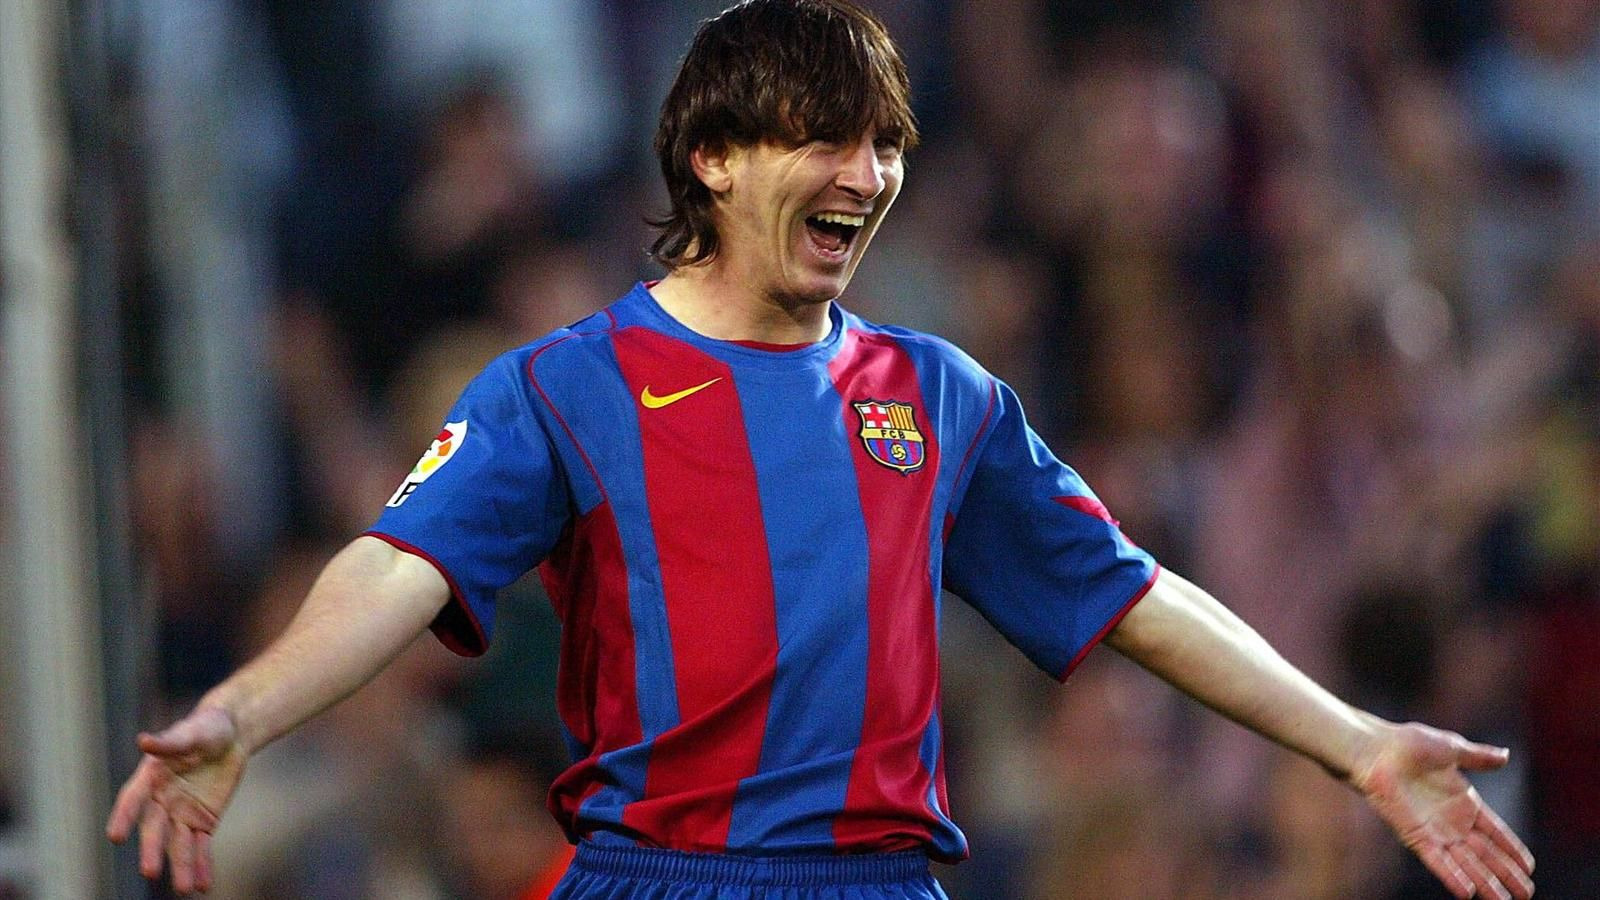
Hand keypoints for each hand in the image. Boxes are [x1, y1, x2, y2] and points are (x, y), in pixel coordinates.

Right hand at [106, 706, 247, 893]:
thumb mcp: (191, 732)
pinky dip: (203, 864)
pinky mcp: (203, 820)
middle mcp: (161, 800)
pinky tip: (203, 885)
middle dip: (152, 849)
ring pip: (179, 844)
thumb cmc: (205, 729)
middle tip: (149, 871)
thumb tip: (144, 740)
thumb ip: (170, 742)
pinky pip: (201, 845)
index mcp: (151, 777)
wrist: (232, 735)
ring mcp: (181, 813)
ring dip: (181, 866)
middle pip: (155, 828)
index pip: (133, 799)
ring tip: (184, 888)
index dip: (124, 816)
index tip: (115, 836)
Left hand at [1352, 722, 1534, 898]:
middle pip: (1485, 854)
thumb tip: (1506, 755)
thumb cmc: (1408, 744)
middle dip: (1506, 874)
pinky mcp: (1415, 835)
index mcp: (1464, 802)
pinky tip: (1467, 892)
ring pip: (1465, 863)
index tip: (1529, 867)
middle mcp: (1452, 822)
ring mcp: (1434, 831)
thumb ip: (1478, 757)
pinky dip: (1451, 876)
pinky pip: (1436, 861)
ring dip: (1485, 883)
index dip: (1512, 849)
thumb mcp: (1452, 749)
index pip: (1495, 832)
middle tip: (1526, 894)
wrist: (1376, 749)